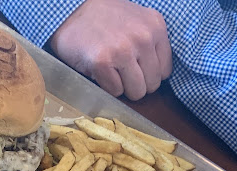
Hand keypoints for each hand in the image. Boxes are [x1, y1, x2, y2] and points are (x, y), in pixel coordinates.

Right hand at [50, 0, 171, 99]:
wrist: (71, 13)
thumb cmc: (104, 20)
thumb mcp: (137, 22)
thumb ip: (151, 43)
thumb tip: (159, 75)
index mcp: (155, 26)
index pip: (165, 71)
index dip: (148, 74)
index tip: (135, 68)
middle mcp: (143, 37)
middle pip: (152, 85)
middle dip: (136, 84)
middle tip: (122, 72)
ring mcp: (123, 50)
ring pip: (136, 92)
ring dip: (123, 88)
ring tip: (112, 72)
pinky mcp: (103, 63)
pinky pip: (115, 92)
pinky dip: (106, 86)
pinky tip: (100, 70)